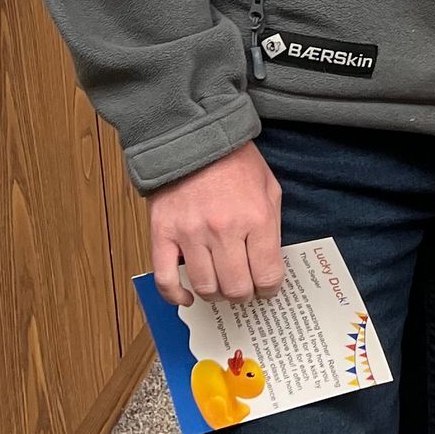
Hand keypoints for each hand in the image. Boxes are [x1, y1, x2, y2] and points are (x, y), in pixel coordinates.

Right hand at [147, 141, 283, 305]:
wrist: (192, 136)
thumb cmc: (234, 161)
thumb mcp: (269, 188)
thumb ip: (272, 227)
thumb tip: (268, 264)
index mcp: (255, 219)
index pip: (267, 276)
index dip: (269, 289)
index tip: (265, 288)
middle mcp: (224, 231)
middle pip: (236, 288)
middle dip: (244, 294)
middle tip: (243, 287)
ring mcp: (190, 234)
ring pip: (205, 288)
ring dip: (215, 294)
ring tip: (219, 285)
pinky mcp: (163, 234)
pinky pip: (166, 279)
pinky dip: (176, 296)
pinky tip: (187, 297)